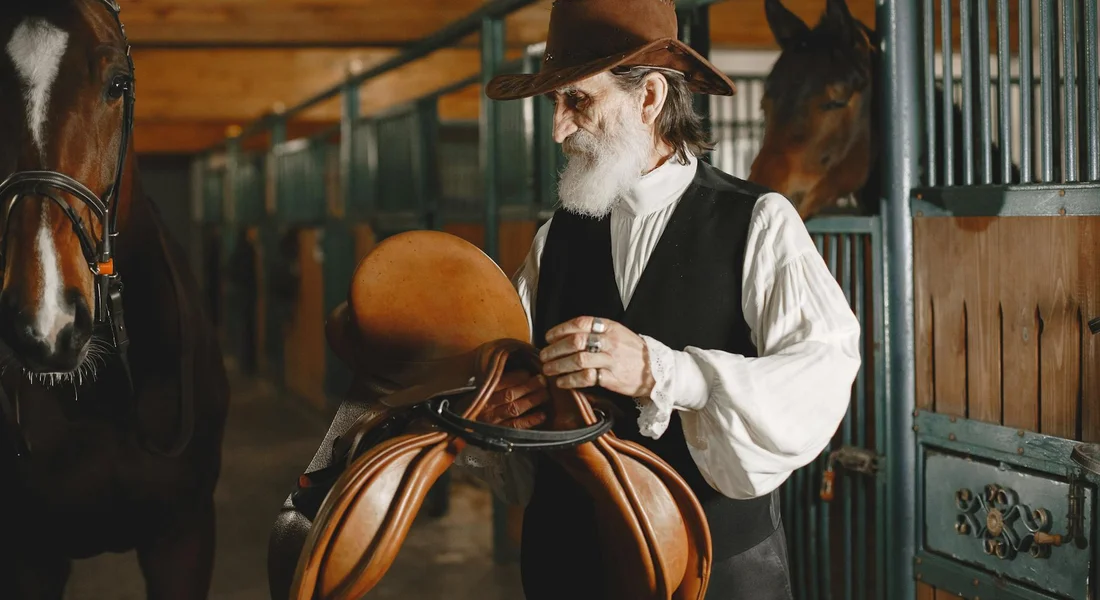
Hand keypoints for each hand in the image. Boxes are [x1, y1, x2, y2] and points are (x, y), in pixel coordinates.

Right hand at [476, 370, 550, 429]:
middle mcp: (487, 405)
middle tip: (543, 380)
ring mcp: (493, 419)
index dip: (518, 376)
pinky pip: (516, 426)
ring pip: (515, 408)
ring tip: (545, 394)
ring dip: (532, 400)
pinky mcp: (499, 432)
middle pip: (510, 394)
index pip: (501, 381)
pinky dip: (530, 420)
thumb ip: (495, 378)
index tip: (529, 372)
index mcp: (482, 391)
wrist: (460, 423)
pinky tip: (542, 415)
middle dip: (530, 386)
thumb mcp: (478, 386)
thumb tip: (518, 370)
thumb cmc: (474, 400)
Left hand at [540, 316, 654, 396]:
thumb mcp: (618, 333)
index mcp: (610, 327)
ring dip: (558, 365)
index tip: (548, 337)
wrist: (657, 371)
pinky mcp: (612, 378)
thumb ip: (596, 332)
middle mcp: (610, 341)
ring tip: (548, 370)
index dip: (560, 329)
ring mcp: (611, 360)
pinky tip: (561, 382)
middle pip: (575, 341)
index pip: (580, 323)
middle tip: (543, 356)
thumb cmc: (632, 352)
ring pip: (578, 360)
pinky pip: (586, 378)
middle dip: (555, 349)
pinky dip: (570, 380)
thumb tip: (567, 335)